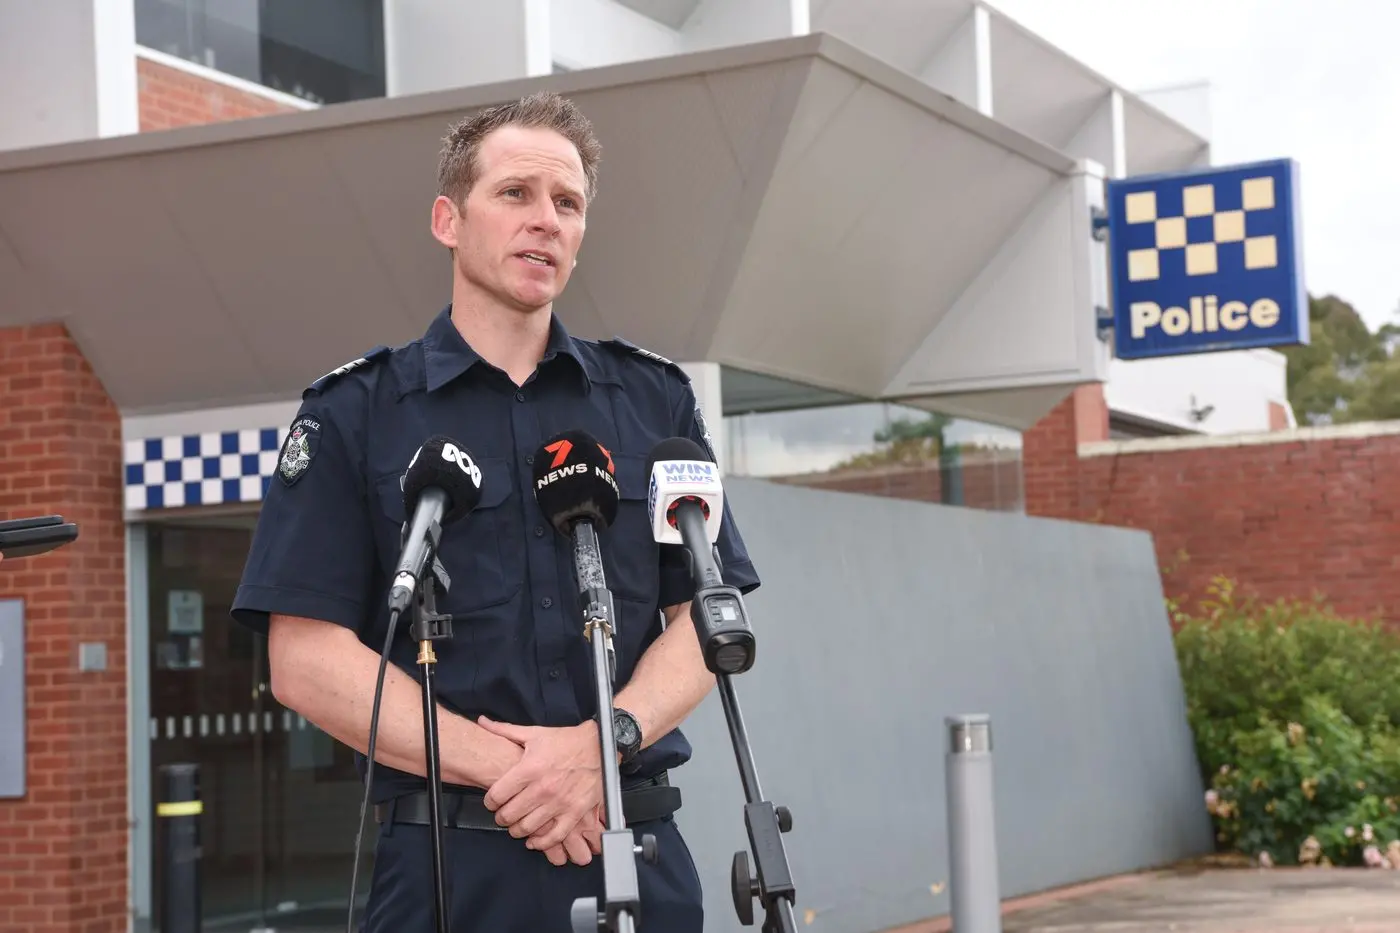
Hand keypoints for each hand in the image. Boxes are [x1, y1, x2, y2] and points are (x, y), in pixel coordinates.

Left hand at [478, 717, 603, 859]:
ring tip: (516, 825)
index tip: (492, 801)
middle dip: (501, 817)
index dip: (489, 801)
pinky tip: (534, 840)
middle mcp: (542, 788)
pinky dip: (541, 843)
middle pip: (509, 815)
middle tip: (502, 814)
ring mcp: (559, 803)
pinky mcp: (575, 812)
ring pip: (527, 828)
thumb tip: (483, 722)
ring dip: (517, 830)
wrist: (600, 745)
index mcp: (529, 768)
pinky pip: (554, 836)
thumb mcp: (534, 733)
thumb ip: (505, 730)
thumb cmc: (567, 741)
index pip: (497, 795)